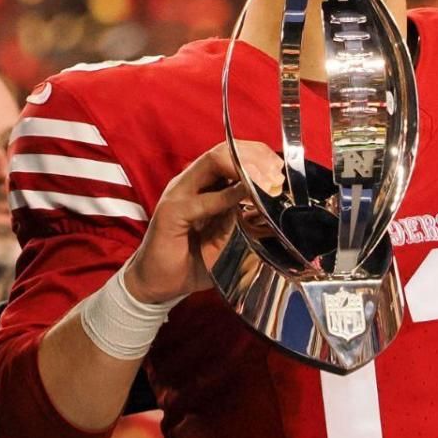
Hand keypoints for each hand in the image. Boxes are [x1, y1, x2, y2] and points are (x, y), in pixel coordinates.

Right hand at [123, 140, 283, 305]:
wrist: (158, 286)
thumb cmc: (191, 261)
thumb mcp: (226, 237)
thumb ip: (241, 217)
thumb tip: (267, 203)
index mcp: (203, 185)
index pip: (230, 154)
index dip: (258, 156)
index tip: (280, 171)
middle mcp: (190, 183)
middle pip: (224, 151)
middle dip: (255, 156)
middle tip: (277, 174)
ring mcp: (179, 194)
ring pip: (213, 162)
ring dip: (245, 168)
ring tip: (267, 180)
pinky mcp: (171, 213)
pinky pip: (202, 200)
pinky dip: (227, 196)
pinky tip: (246, 195)